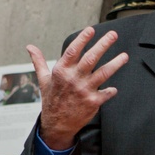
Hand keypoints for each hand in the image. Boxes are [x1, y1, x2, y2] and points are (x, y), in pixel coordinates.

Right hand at [26, 27, 128, 149]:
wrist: (57, 124)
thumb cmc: (52, 100)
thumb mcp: (43, 80)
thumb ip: (39, 62)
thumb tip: (29, 47)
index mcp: (61, 71)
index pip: (73, 51)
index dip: (82, 39)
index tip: (91, 30)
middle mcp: (73, 79)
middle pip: (91, 58)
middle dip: (103, 44)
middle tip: (113, 34)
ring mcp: (84, 90)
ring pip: (103, 73)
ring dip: (115, 63)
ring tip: (124, 56)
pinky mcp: (93, 102)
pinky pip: (106, 93)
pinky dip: (112, 90)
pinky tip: (114, 88)